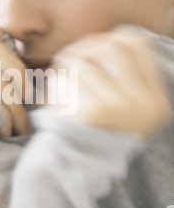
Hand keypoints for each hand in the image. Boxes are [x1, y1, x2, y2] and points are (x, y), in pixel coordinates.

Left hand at [45, 29, 171, 138]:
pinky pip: (68, 79)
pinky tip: (53, 99)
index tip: (95, 48)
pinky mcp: (95, 112)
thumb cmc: (93, 134)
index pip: (139, 45)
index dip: (113, 37)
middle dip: (85, 47)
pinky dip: (55, 84)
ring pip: (85, 60)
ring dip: (65, 66)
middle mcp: (145, 105)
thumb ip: (124, 76)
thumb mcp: (122, 109)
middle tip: (68, 59)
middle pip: (112, 46)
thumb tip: (116, 36)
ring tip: (58, 81)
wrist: (75, 171)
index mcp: (155, 103)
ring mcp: (123, 109)